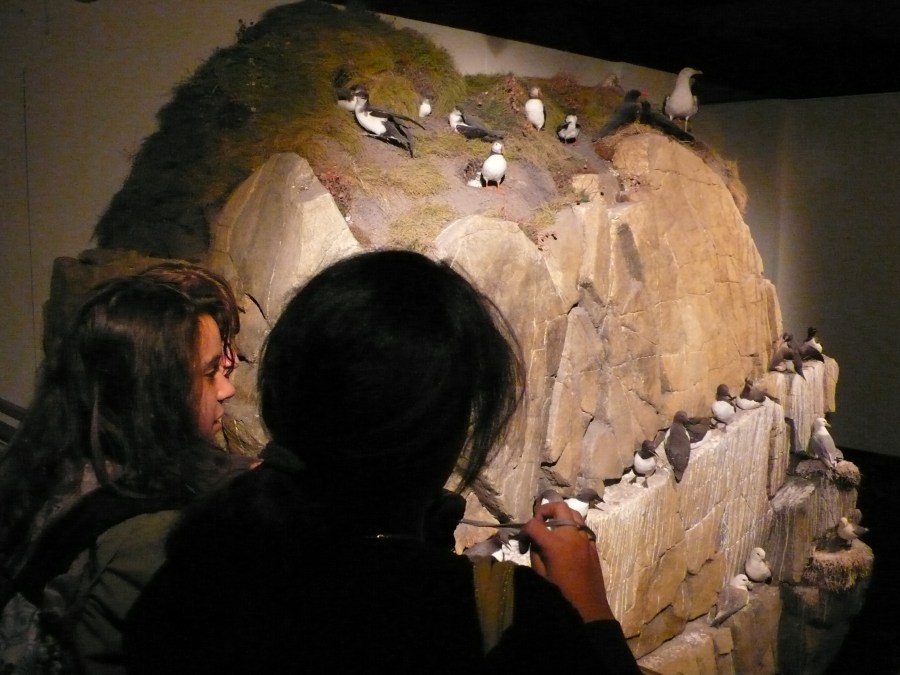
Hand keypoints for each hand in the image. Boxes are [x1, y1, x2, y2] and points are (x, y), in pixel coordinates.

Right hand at [520, 501, 613, 621]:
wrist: (588, 607)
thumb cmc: (561, 594)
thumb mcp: (541, 574)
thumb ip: (535, 552)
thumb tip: (535, 540)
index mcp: (555, 544)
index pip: (534, 524)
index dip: (524, 530)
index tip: (523, 541)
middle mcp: (571, 535)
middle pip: (558, 506)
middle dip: (545, 510)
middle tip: (539, 522)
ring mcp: (585, 537)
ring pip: (573, 512)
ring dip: (561, 515)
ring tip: (553, 527)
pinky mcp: (593, 544)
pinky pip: (582, 526)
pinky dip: (572, 526)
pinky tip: (566, 539)